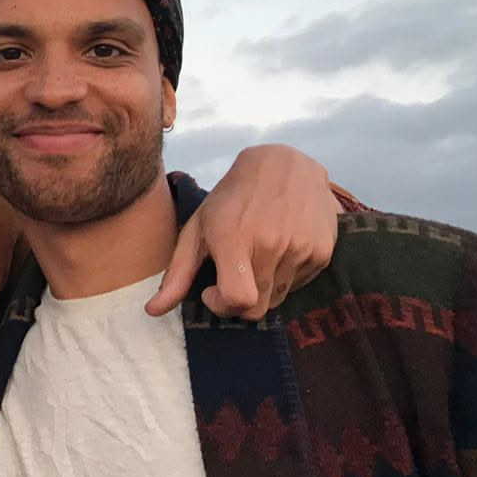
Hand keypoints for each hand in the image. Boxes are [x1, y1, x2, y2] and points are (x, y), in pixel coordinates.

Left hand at [146, 144, 338, 319]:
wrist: (283, 164)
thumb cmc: (231, 199)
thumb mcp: (197, 229)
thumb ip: (177, 273)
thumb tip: (153, 311)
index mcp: (236, 238)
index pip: (238, 300)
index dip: (223, 306)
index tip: (212, 291)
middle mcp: (272, 244)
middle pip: (258, 308)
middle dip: (239, 302)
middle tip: (232, 276)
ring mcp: (302, 247)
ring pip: (278, 298)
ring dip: (262, 288)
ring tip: (255, 257)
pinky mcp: (324, 250)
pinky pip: (299, 284)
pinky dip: (285, 277)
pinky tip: (278, 249)